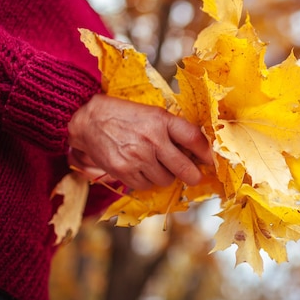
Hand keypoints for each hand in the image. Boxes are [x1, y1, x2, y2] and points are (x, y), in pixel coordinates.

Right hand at [67, 94, 212, 189]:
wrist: (88, 120)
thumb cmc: (124, 116)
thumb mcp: (151, 113)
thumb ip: (173, 129)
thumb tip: (197, 149)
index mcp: (161, 120)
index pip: (194, 139)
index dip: (207, 153)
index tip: (211, 160)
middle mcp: (152, 140)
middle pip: (184, 168)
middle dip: (193, 175)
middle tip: (195, 176)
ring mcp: (137, 157)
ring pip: (166, 180)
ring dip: (166, 176)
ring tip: (157, 165)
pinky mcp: (124, 171)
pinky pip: (146, 186)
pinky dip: (147, 181)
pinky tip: (141, 169)